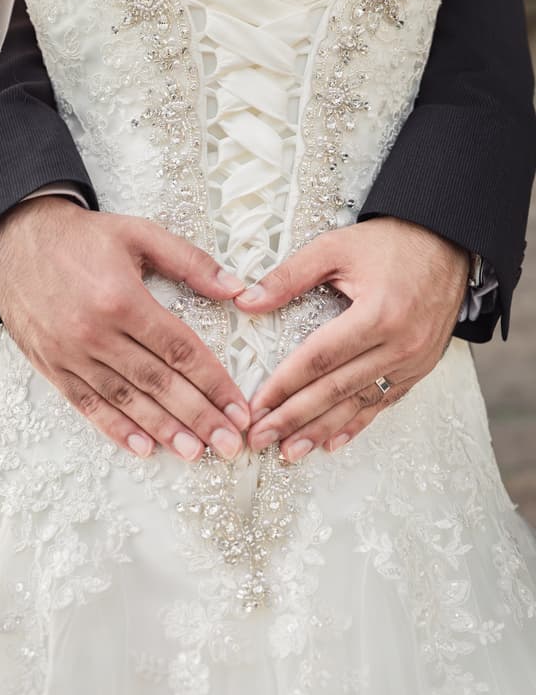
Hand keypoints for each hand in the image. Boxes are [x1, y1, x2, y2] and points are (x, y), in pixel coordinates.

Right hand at [0, 197, 249, 460]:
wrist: (13, 237)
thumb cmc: (81, 237)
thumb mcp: (139, 234)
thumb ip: (191, 261)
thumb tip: (237, 289)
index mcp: (123, 299)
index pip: (180, 350)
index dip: (214, 383)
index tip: (239, 408)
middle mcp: (96, 332)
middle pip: (158, 383)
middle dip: (199, 417)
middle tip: (228, 444)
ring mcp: (70, 353)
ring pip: (125, 400)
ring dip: (163, 430)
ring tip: (194, 452)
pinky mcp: (51, 365)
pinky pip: (87, 404)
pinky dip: (115, 428)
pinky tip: (142, 447)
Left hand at [234, 217, 469, 460]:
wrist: (449, 242)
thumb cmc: (391, 242)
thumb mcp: (335, 247)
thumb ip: (289, 276)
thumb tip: (245, 302)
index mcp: (378, 313)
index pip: (319, 359)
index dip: (284, 385)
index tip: (255, 407)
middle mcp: (400, 344)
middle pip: (336, 390)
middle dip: (293, 418)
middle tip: (260, 439)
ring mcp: (414, 361)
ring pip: (358, 404)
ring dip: (320, 430)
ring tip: (289, 452)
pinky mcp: (420, 368)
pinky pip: (384, 402)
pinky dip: (355, 424)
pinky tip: (331, 442)